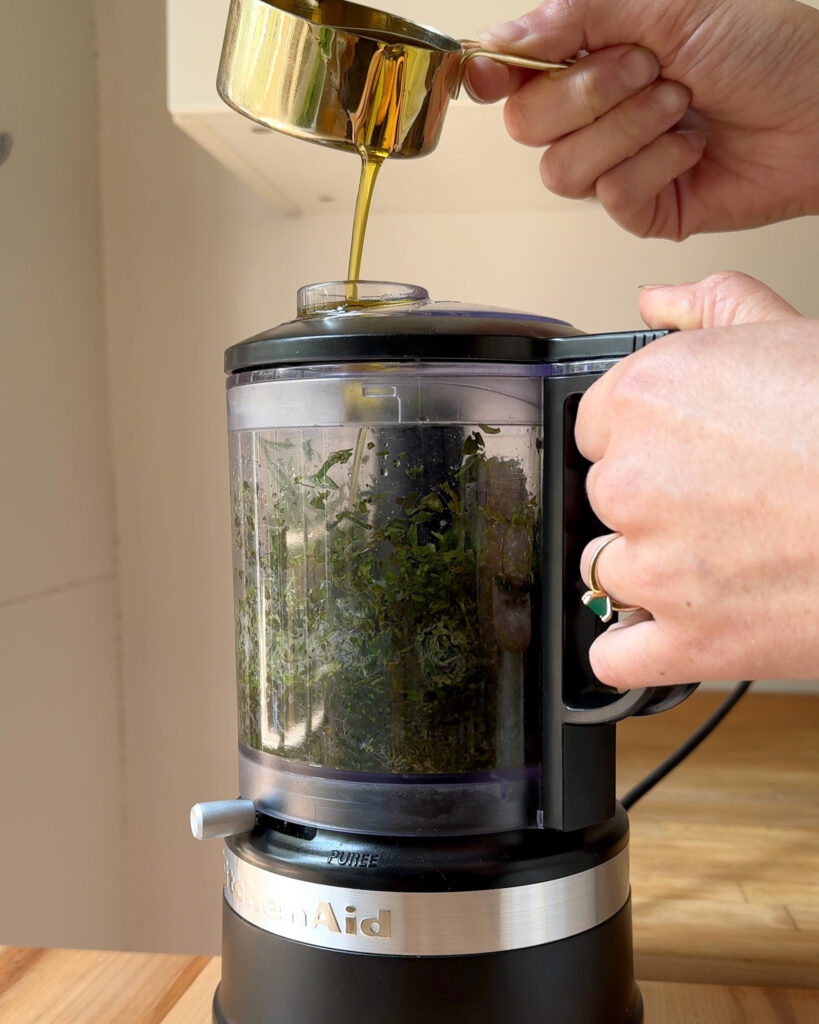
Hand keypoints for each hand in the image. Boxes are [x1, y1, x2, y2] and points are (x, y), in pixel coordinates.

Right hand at [468, 0, 818, 238]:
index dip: (494, 73)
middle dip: (589, 93)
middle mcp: (595, 112)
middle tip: (645, 67)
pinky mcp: (639, 208)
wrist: (818, 112)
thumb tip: (498, 43)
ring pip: (561, 168)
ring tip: (677, 105)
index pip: (511, 72)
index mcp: (589, 54)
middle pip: (527, 125)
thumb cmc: (762, 50)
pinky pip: (610, 196)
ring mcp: (614, 163)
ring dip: (628, 129)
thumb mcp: (663, 3)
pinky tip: (689, 146)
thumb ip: (572, 16)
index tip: (493, 73)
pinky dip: (657, 163)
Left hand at [575, 272, 818, 687]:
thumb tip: (658, 301)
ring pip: (606, 572)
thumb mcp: (793, 332)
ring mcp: (656, 567)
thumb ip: (712, 308)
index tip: (681, 452)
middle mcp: (633, 480)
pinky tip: (670, 628)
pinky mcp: (690, 642)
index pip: (595, 427)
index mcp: (646, 398)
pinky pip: (616, 656)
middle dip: (652, 502)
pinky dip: (636, 648)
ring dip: (649, 571)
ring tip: (723, 559)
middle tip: (723, 502)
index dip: (640, 440)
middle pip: (604, 500)